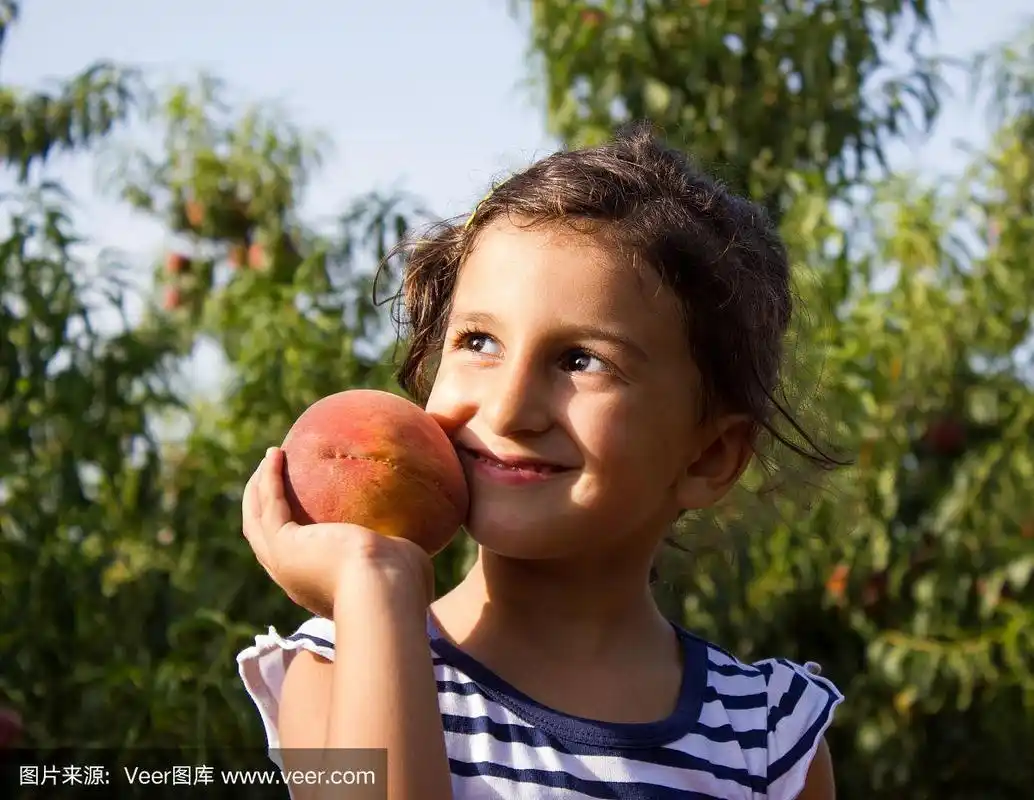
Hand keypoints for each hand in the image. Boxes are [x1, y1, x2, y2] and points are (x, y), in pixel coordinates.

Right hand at [242, 447, 434, 618]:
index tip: (303, 512)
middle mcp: (296, 580)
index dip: (295, 535)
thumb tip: (413, 535)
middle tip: (272, 480)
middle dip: (264, 510)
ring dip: (258, 490)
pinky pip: (270, 504)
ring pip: (257, 523)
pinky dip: (269, 479)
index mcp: (321, 589)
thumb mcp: (404, 563)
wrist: (386, 592)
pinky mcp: (283, 545)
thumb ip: (400, 550)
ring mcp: (284, 564)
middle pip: (265, 542)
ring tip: (269, 460)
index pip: (299, 561)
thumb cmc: (404, 585)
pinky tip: (276, 453)